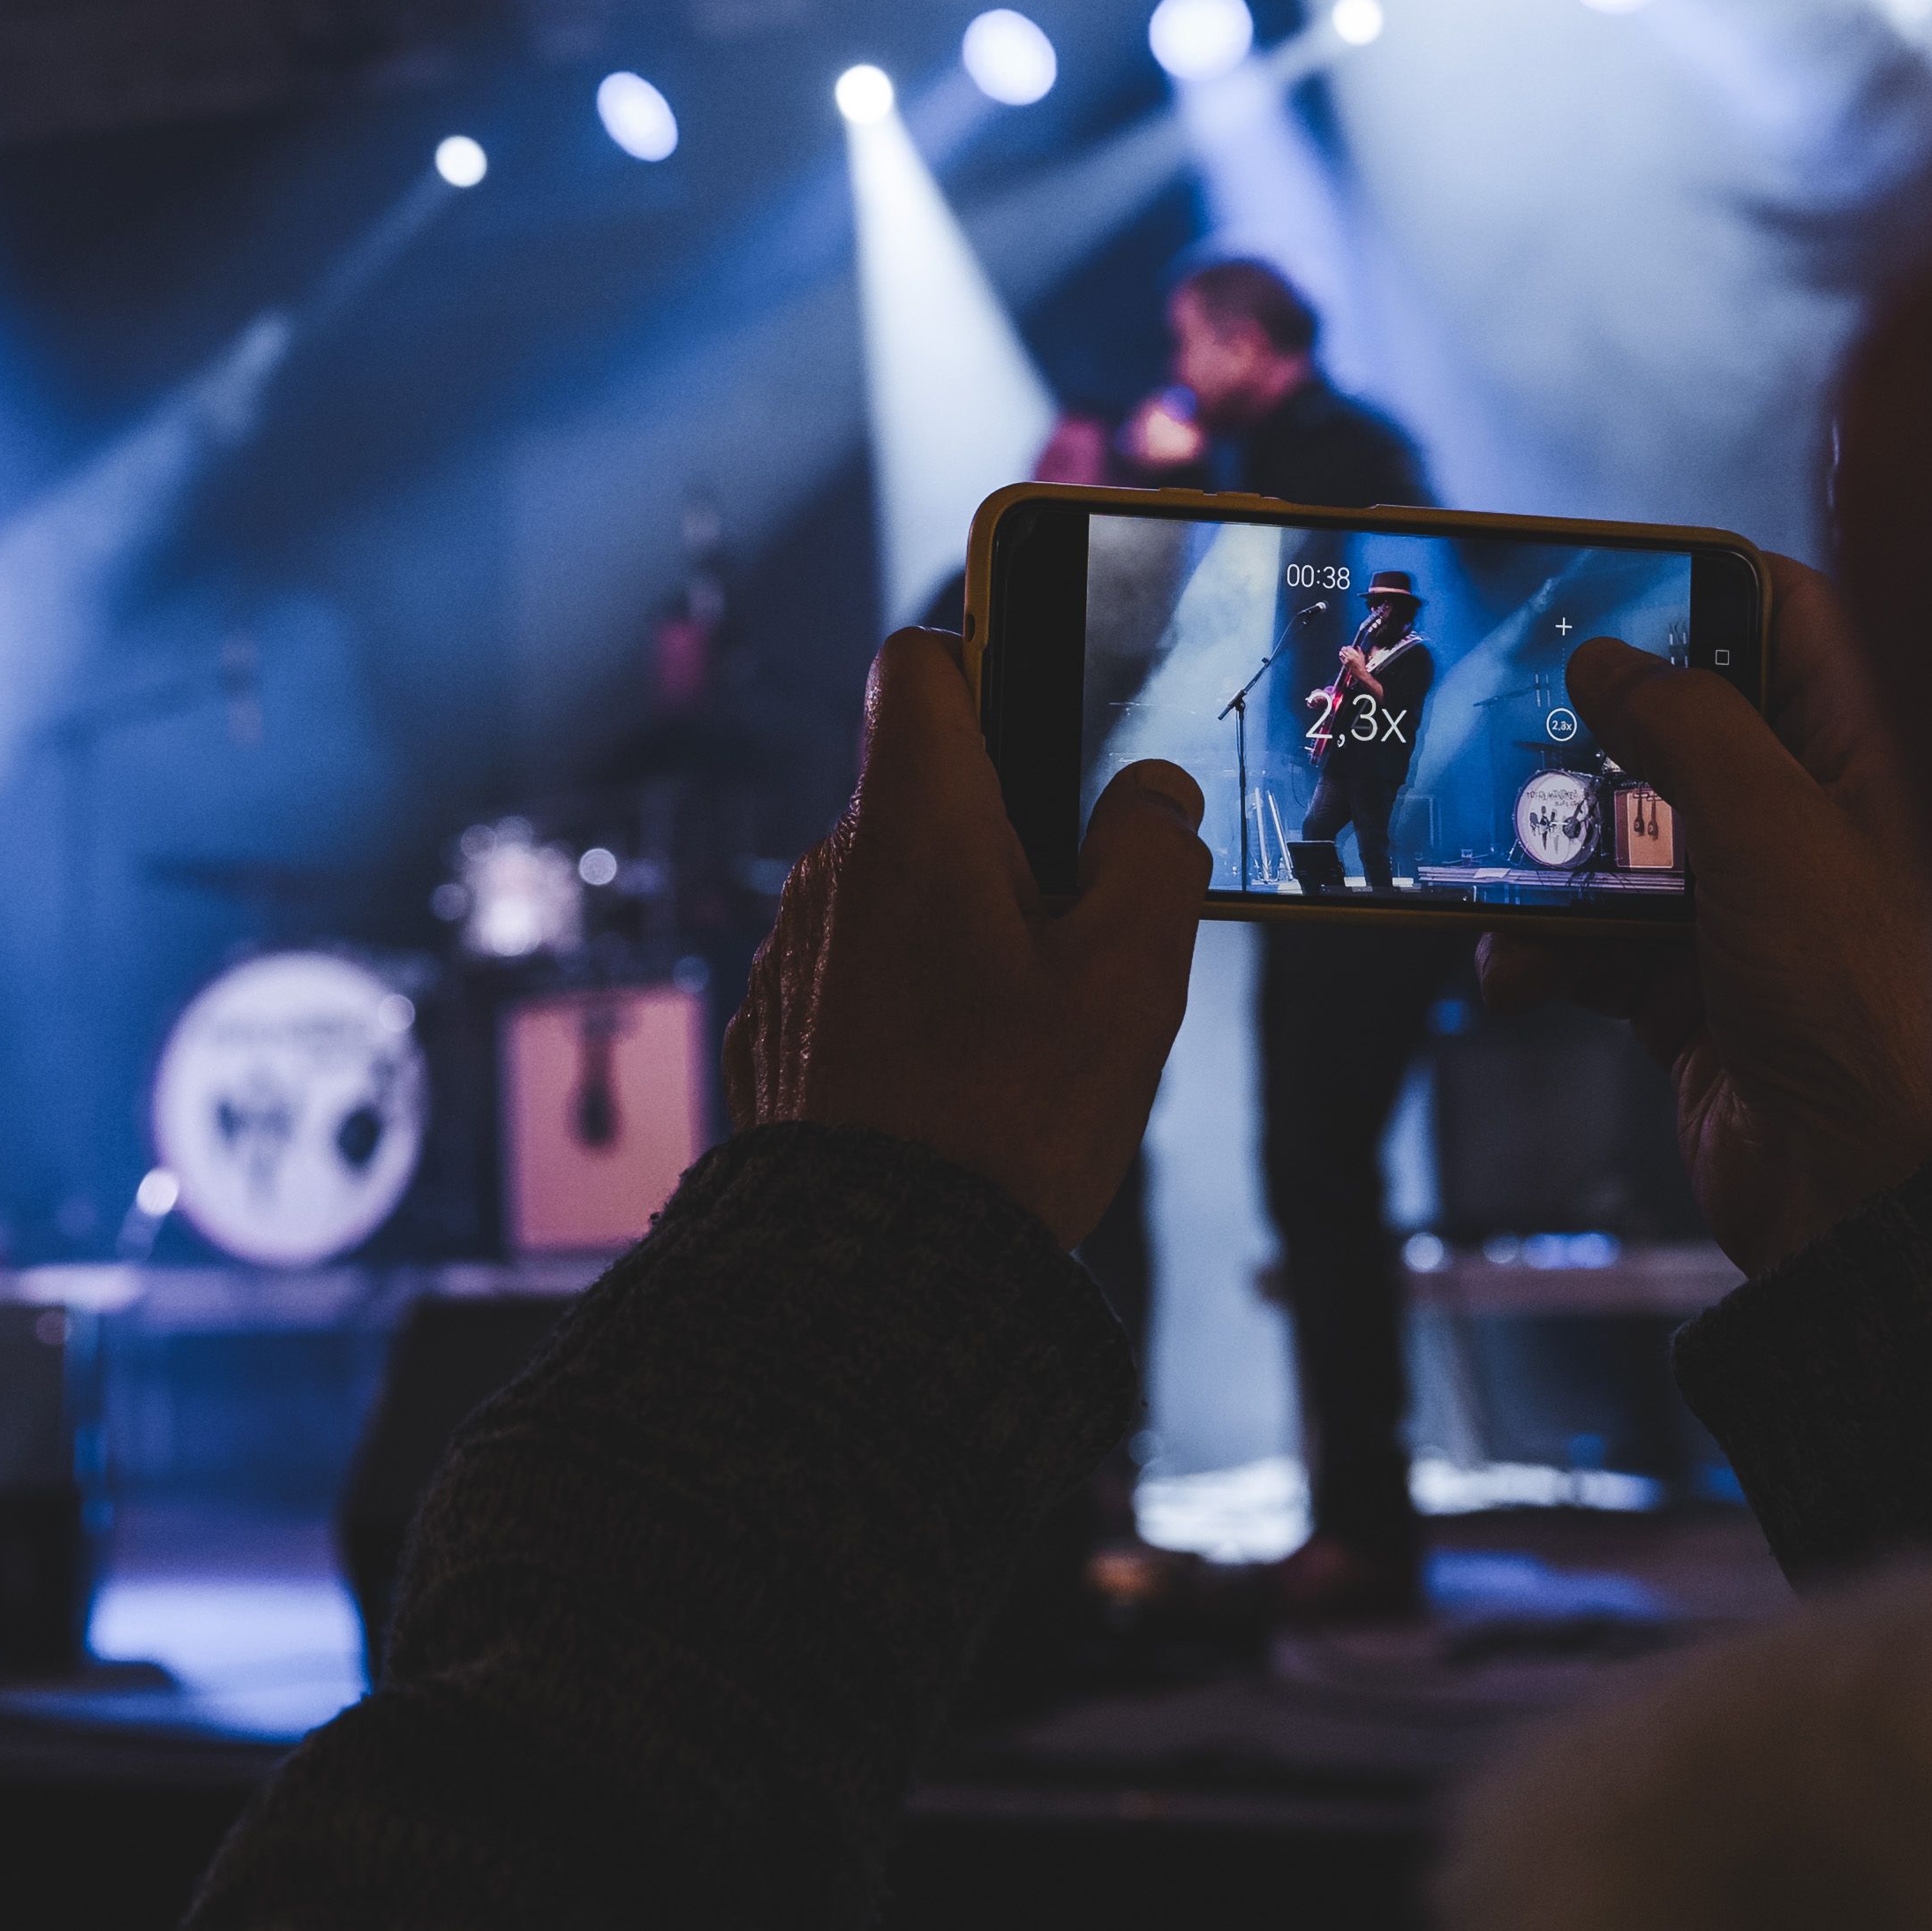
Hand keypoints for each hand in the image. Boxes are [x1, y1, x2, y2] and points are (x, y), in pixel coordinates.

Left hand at [719, 631, 1207, 1244]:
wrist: (871, 1272)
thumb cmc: (1005, 1120)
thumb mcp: (1129, 975)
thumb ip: (1153, 853)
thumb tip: (1149, 795)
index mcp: (913, 823)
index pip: (922, 661)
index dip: (992, 658)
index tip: (1055, 710)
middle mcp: (831, 868)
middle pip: (926, 785)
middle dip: (1011, 826)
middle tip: (1085, 918)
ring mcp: (795, 948)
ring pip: (895, 882)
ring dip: (964, 916)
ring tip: (1030, 1016)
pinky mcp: (779, 1024)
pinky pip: (858, 965)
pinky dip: (914, 988)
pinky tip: (965, 1068)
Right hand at [1478, 554, 1931, 1276]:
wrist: (1867, 1201)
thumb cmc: (1868, 1008)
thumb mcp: (1772, 832)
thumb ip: (1687, 725)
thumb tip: (1610, 660)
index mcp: (1868, 755)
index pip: (1782, 621)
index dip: (1691, 592)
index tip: (1594, 581)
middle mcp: (1812, 819)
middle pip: (1678, 727)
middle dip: (1582, 733)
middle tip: (1494, 717)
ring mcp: (1750, 908)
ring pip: (1618, 837)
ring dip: (1541, 854)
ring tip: (1485, 864)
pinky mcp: (1695, 990)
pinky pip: (1594, 940)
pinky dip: (1543, 950)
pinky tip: (1513, 968)